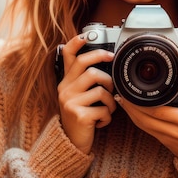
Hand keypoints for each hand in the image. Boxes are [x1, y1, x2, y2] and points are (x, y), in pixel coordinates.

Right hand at [57, 34, 115, 154]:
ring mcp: (70, 102)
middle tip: (113, 78)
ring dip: (111, 100)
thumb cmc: (80, 116)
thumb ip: (85, 80)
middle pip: (88, 67)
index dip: (77, 42)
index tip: (87, 35)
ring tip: (109, 108)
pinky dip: (108, 117)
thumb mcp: (78, 96)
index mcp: (65, 81)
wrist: (71, 142)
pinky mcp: (78, 115)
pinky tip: (102, 122)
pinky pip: (103, 109)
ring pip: (100, 89)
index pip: (67, 55)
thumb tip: (107, 63)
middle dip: (106, 71)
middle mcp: (64, 89)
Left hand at [114, 63, 177, 164]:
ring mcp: (164, 136)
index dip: (142, 102)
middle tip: (121, 91)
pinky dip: (134, 117)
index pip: (158, 111)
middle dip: (130, 105)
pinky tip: (128, 108)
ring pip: (141, 124)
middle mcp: (172, 130)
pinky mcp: (159, 139)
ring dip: (129, 111)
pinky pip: (143, 128)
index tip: (133, 89)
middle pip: (144, 118)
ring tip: (121, 97)